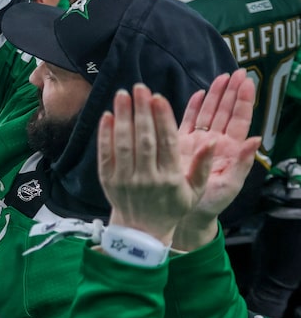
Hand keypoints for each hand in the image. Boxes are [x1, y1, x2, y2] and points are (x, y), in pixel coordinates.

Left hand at [98, 84, 213, 245]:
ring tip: (123, 94)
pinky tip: (108, 115)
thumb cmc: (172, 207)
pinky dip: (105, 134)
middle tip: (139, 87)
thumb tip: (212, 141)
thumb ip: (203, 166)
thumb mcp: (195, 191)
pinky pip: (105, 154)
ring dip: (123, 117)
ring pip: (123, 144)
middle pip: (144, 139)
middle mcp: (146, 178)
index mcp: (170, 178)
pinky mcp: (107, 180)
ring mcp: (125, 179)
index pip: (166, 143)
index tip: (158, 98)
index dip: (162, 119)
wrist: (141, 230)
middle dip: (141, 111)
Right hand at [174, 70, 261, 249]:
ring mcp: (198, 141)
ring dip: (214, 95)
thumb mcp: (230, 185)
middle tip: (236, 72)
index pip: (239, 119)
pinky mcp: (180, 144)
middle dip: (231, 91)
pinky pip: (188, 122)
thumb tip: (256, 139)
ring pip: (208, 113)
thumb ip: (243, 162)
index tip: (246, 81)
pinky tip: (198, 94)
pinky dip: (193, 108)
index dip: (243, 100)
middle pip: (225, 111)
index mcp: (230, 149)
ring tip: (221, 77)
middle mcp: (215, 142)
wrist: (186, 213)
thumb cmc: (211, 203)